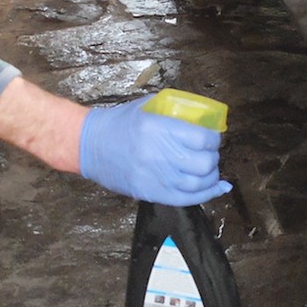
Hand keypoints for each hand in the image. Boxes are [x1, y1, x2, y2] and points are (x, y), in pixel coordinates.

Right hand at [79, 95, 231, 205]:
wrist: (89, 145)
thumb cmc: (119, 123)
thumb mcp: (147, 107)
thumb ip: (174, 110)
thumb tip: (202, 117)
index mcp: (158, 128)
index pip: (201, 139)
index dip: (213, 139)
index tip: (213, 137)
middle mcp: (158, 154)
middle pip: (203, 163)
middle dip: (213, 158)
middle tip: (210, 153)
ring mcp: (154, 177)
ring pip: (198, 184)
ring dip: (211, 177)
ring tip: (211, 170)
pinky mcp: (150, 192)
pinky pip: (186, 199)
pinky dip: (206, 194)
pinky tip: (217, 188)